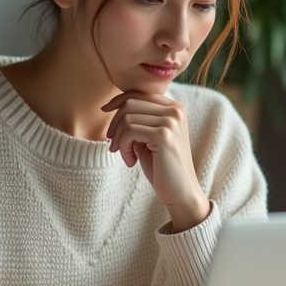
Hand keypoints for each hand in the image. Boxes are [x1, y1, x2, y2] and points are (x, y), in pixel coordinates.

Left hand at [102, 92, 210, 231]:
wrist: (180, 192)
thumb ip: (139, 119)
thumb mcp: (148, 137)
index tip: (104, 111)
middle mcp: (176, 110)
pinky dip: (123, 147)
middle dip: (115, 124)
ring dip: (119, 139)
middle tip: (113, 145)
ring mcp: (171, 121)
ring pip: (127, 118)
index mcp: (175, 107)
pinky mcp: (164, 135)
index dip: (117, 101)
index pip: (139, 93)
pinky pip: (129, 131)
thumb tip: (112, 105)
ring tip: (125, 155)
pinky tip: (130, 161)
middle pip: (130, 103)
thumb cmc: (162, 166)